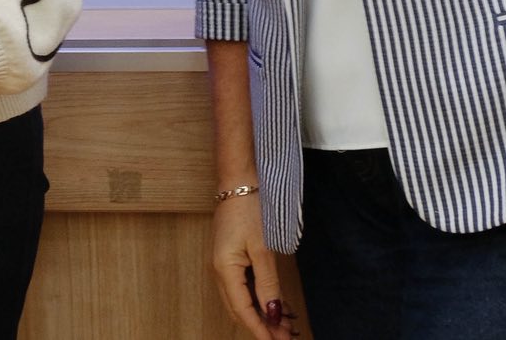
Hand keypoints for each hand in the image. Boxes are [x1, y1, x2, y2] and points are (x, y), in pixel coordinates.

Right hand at [209, 194, 295, 339]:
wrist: (238, 181)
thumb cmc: (249, 209)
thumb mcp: (263, 248)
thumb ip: (267, 284)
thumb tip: (273, 313)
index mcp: (224, 269)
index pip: (243, 310)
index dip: (260, 330)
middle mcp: (219, 270)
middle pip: (239, 309)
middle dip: (262, 326)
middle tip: (286, 336)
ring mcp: (223, 264)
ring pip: (240, 300)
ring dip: (261, 314)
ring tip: (284, 324)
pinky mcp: (229, 257)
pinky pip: (241, 287)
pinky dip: (257, 299)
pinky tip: (273, 303)